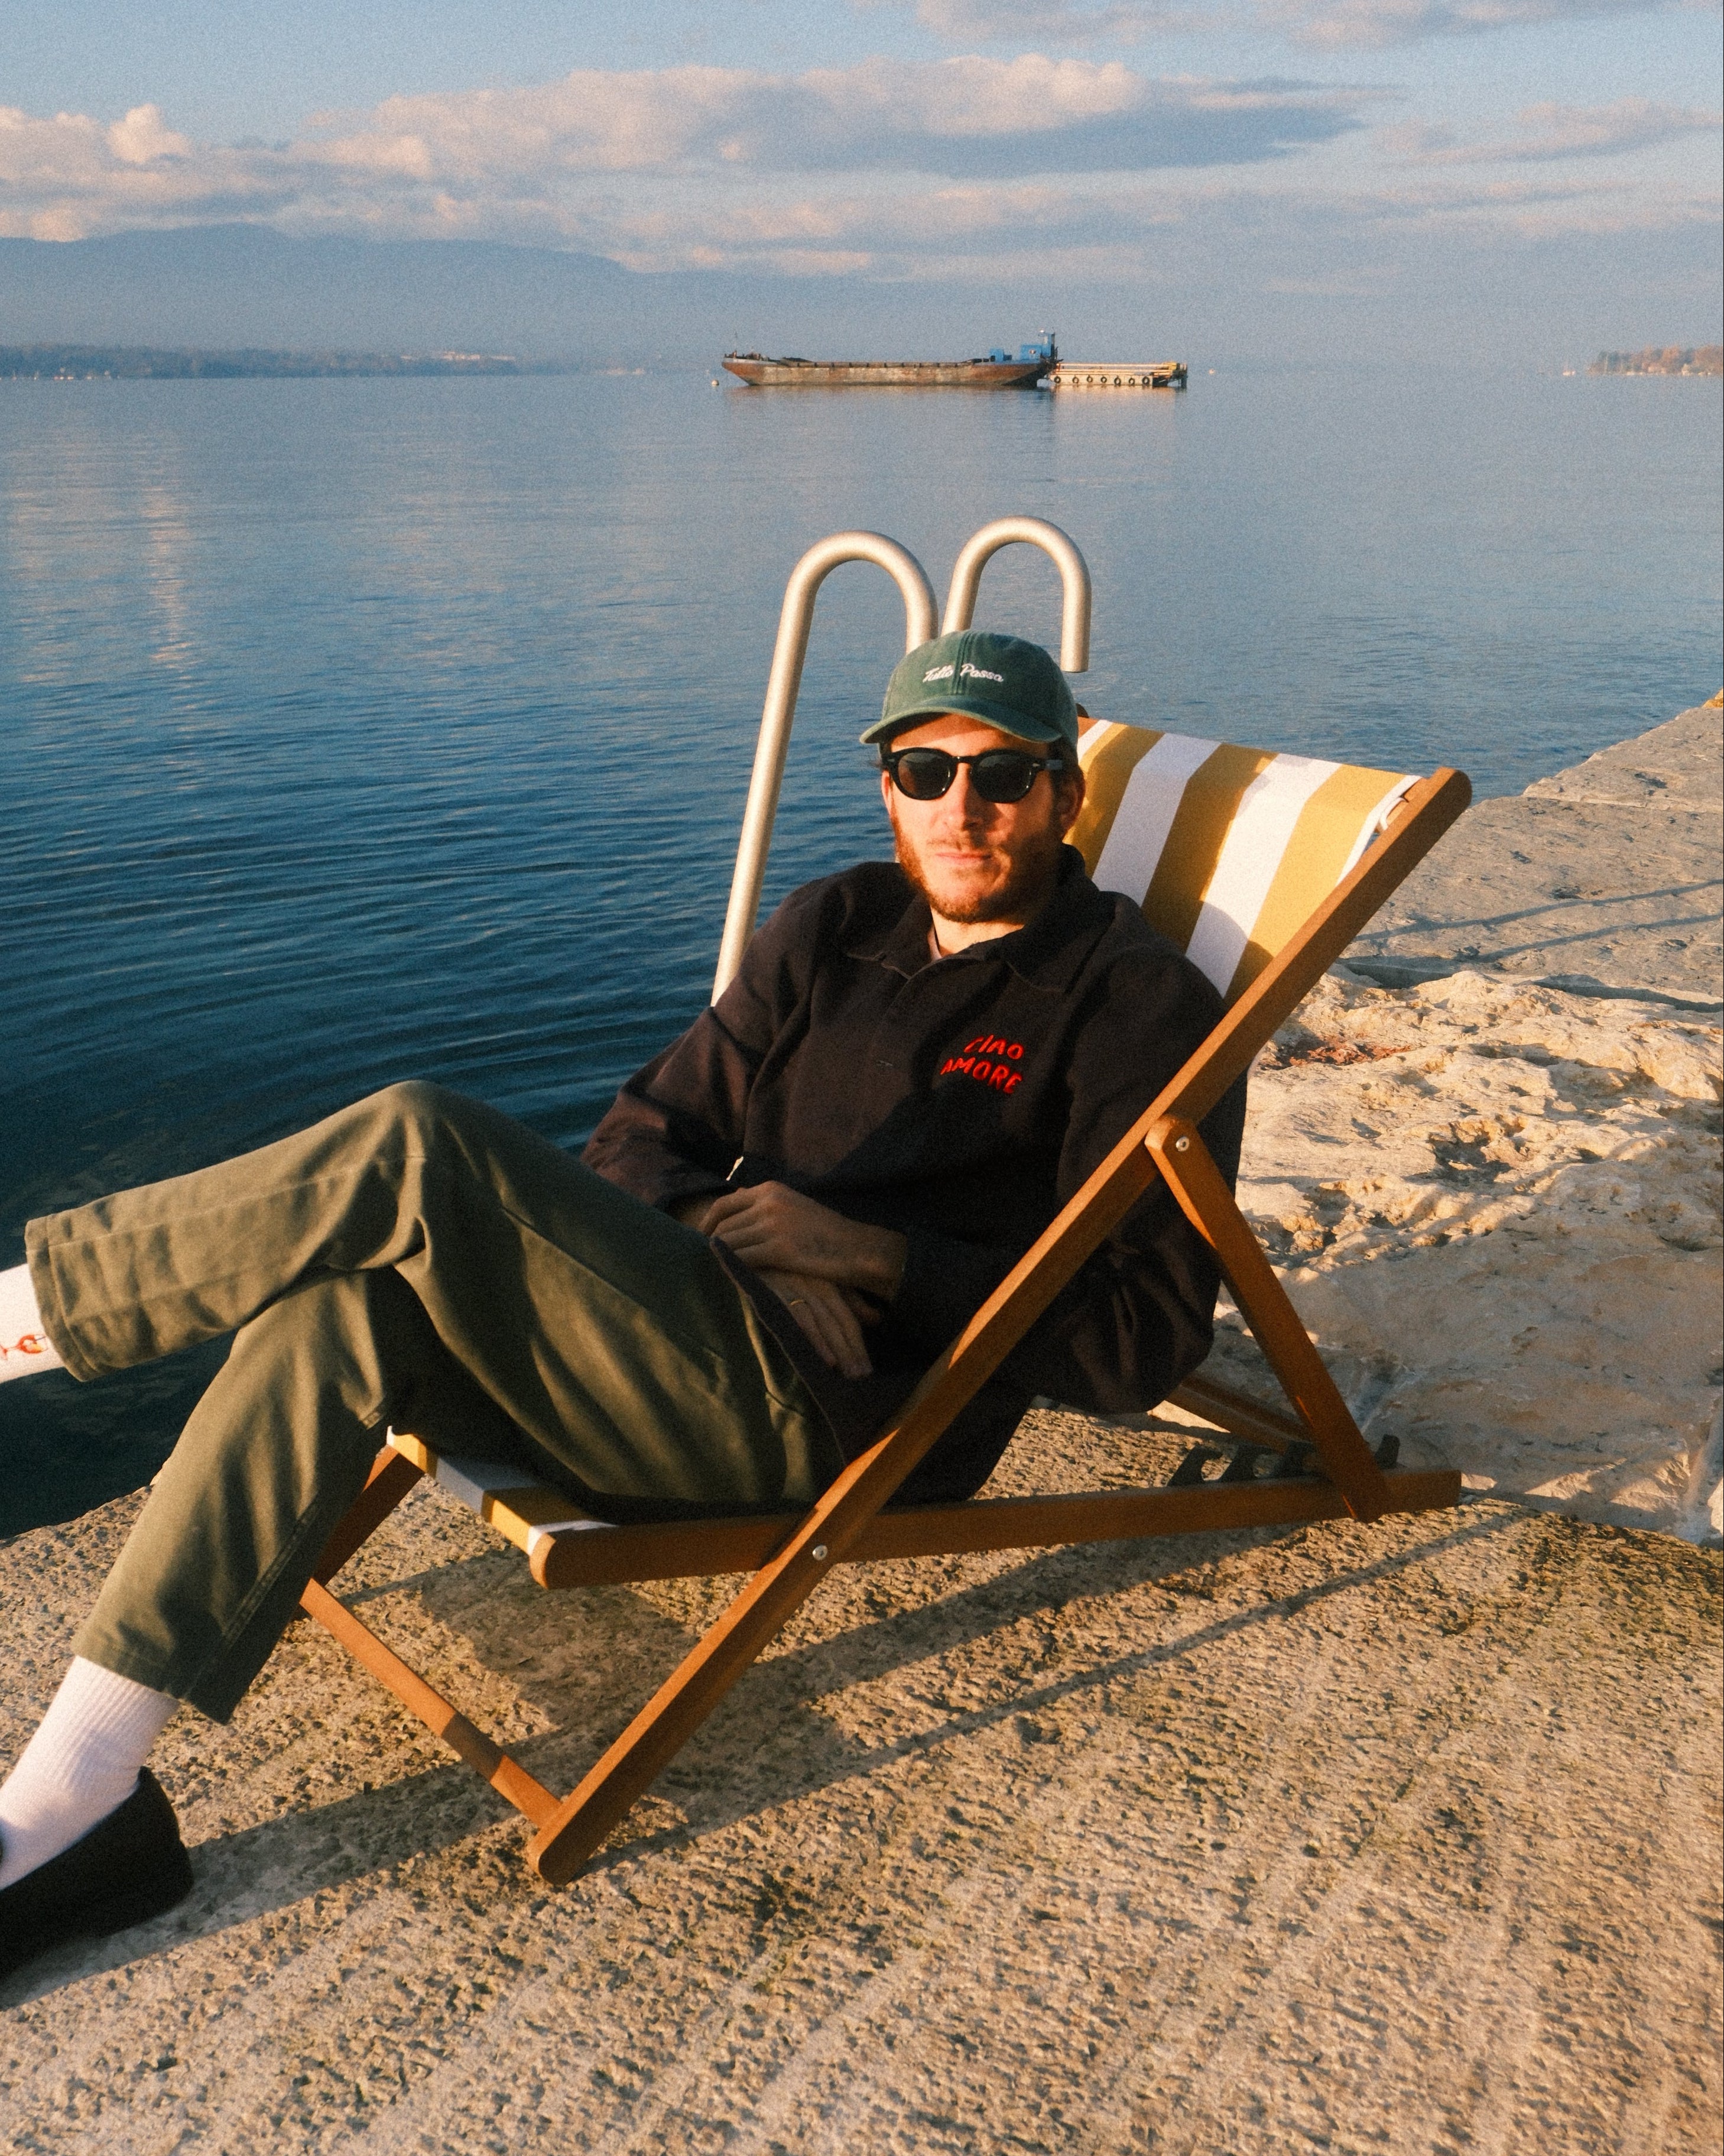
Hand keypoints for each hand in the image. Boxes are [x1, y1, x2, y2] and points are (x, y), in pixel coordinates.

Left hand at [702, 1181, 906, 1298]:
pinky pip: (742, 1260)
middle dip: (713, 1245)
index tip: (703, 1238)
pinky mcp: (778, 1249)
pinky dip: (734, 1269)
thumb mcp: (794, 1207)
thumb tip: (734, 1216)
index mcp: (770, 1189)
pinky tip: (735, 1277)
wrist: (855, 1247)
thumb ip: (766, 1207)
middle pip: (724, 1226)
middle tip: (709, 1262)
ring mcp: (772, 1225)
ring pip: (729, 1244)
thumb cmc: (825, 1232)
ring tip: (720, 1271)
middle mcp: (768, 1202)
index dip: (708, 1222)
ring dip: (722, 1259)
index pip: (725, 1204)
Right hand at [756, 1269, 874, 1378]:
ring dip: (835, 1348)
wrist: (752, 1252)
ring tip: (847, 1371)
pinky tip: (822, 1355)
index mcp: (827, 1285)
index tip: (867, 1370)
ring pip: (821, 1322)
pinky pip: (796, 1318)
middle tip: (861, 1376)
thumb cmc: (789, 1269)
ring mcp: (794, 1291)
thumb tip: (877, 1319)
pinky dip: (811, 1336)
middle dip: (850, 1350)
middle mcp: (814, 1287)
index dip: (858, 1344)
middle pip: (837, 1322)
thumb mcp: (821, 1280)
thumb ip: (849, 1299)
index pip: (847, 1318)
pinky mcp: (773, 1294)